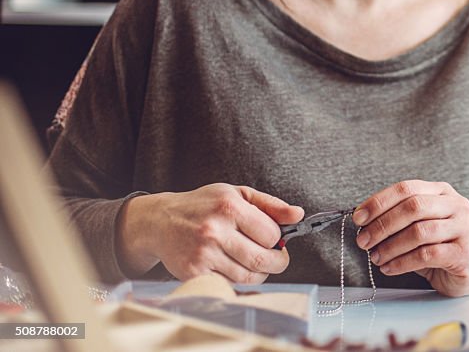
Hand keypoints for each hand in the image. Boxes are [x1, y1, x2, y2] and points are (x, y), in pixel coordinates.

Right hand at [116, 183, 303, 283]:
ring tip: (255, 261)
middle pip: (262, 259)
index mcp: (229, 207)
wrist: (160, 221)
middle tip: (277, 258)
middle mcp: (215, 231)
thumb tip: (298, 214)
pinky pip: (229, 284)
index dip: (278, 239)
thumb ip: (270, 205)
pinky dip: (238, 280)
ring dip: (259, 273)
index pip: (271, 234)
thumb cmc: (202, 205)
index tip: (275, 239)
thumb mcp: (237, 194)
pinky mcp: (193, 273)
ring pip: (247, 275)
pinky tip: (235, 267)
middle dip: (277, 262)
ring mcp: (203, 254)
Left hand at [353, 180, 468, 296]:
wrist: (467, 273)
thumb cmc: (437, 248)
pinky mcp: (464, 253)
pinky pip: (427, 255)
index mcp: (442, 192)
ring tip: (376, 257)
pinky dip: (402, 262)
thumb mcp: (418, 226)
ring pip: (419, 232)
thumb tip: (363, 219)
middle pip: (413, 207)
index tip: (358, 218)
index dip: (380, 201)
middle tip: (363, 241)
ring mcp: (464, 228)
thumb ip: (398, 218)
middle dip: (382, 224)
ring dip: (391, 246)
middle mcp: (457, 205)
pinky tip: (389, 268)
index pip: (407, 188)